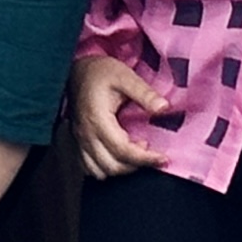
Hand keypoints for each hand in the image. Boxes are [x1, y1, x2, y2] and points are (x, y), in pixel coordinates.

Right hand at [71, 54, 170, 179]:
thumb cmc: (100, 72)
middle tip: (152, 153)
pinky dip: (105, 169)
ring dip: (121, 169)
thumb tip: (164, 108)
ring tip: (136, 154)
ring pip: (100, 171)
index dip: (146, 158)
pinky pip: (89, 168)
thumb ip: (144, 93)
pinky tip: (118, 158)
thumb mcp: (125, 76)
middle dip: (136, 165)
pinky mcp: (77, 142)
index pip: (123, 151)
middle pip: (113, 166)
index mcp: (98, 120)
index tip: (163, 158)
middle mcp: (86, 134)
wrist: (76, 70)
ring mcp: (80, 140)